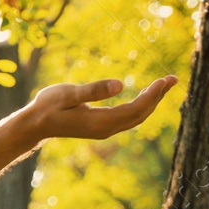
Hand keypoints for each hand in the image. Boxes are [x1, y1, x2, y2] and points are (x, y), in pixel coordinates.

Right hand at [27, 75, 177, 140]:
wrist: (35, 125)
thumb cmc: (47, 107)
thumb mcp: (67, 94)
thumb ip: (92, 90)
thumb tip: (120, 85)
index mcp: (100, 122)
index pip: (135, 109)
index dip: (153, 95)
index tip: (165, 80)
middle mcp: (106, 129)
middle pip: (141, 114)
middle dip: (158, 97)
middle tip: (173, 79)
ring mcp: (104, 130)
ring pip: (137, 117)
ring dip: (152, 101)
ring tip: (164, 85)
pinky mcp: (102, 127)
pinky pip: (129, 117)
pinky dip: (141, 106)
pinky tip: (146, 96)